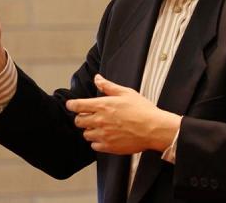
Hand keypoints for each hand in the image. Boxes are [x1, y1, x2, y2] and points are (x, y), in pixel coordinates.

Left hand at [66, 75, 180, 154]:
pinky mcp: (109, 147)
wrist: (154, 128)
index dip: (72, 105)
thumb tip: (97, 78)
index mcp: (102, 105)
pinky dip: (97, 142)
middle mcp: (100, 120)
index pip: (77, 106)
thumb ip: (108, 86)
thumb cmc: (142, 110)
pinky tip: (106, 137)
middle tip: (89, 116)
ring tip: (100, 127)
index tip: (71, 105)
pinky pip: (94, 146)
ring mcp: (103, 135)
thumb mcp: (126, 92)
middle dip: (81, 118)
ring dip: (90, 130)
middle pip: (78, 121)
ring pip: (86, 134)